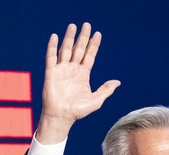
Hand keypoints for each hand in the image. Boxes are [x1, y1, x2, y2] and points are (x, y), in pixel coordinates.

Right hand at [36, 23, 120, 143]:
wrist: (62, 117)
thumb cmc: (78, 111)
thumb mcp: (96, 100)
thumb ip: (106, 90)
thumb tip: (118, 82)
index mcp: (83, 74)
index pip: (89, 56)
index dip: (93, 45)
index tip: (98, 34)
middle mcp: (72, 70)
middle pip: (79, 49)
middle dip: (83, 37)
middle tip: (86, 24)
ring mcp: (61, 70)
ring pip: (66, 50)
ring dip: (69, 38)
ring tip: (73, 26)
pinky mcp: (51, 73)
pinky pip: (51, 57)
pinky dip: (52, 46)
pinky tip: (54, 36)